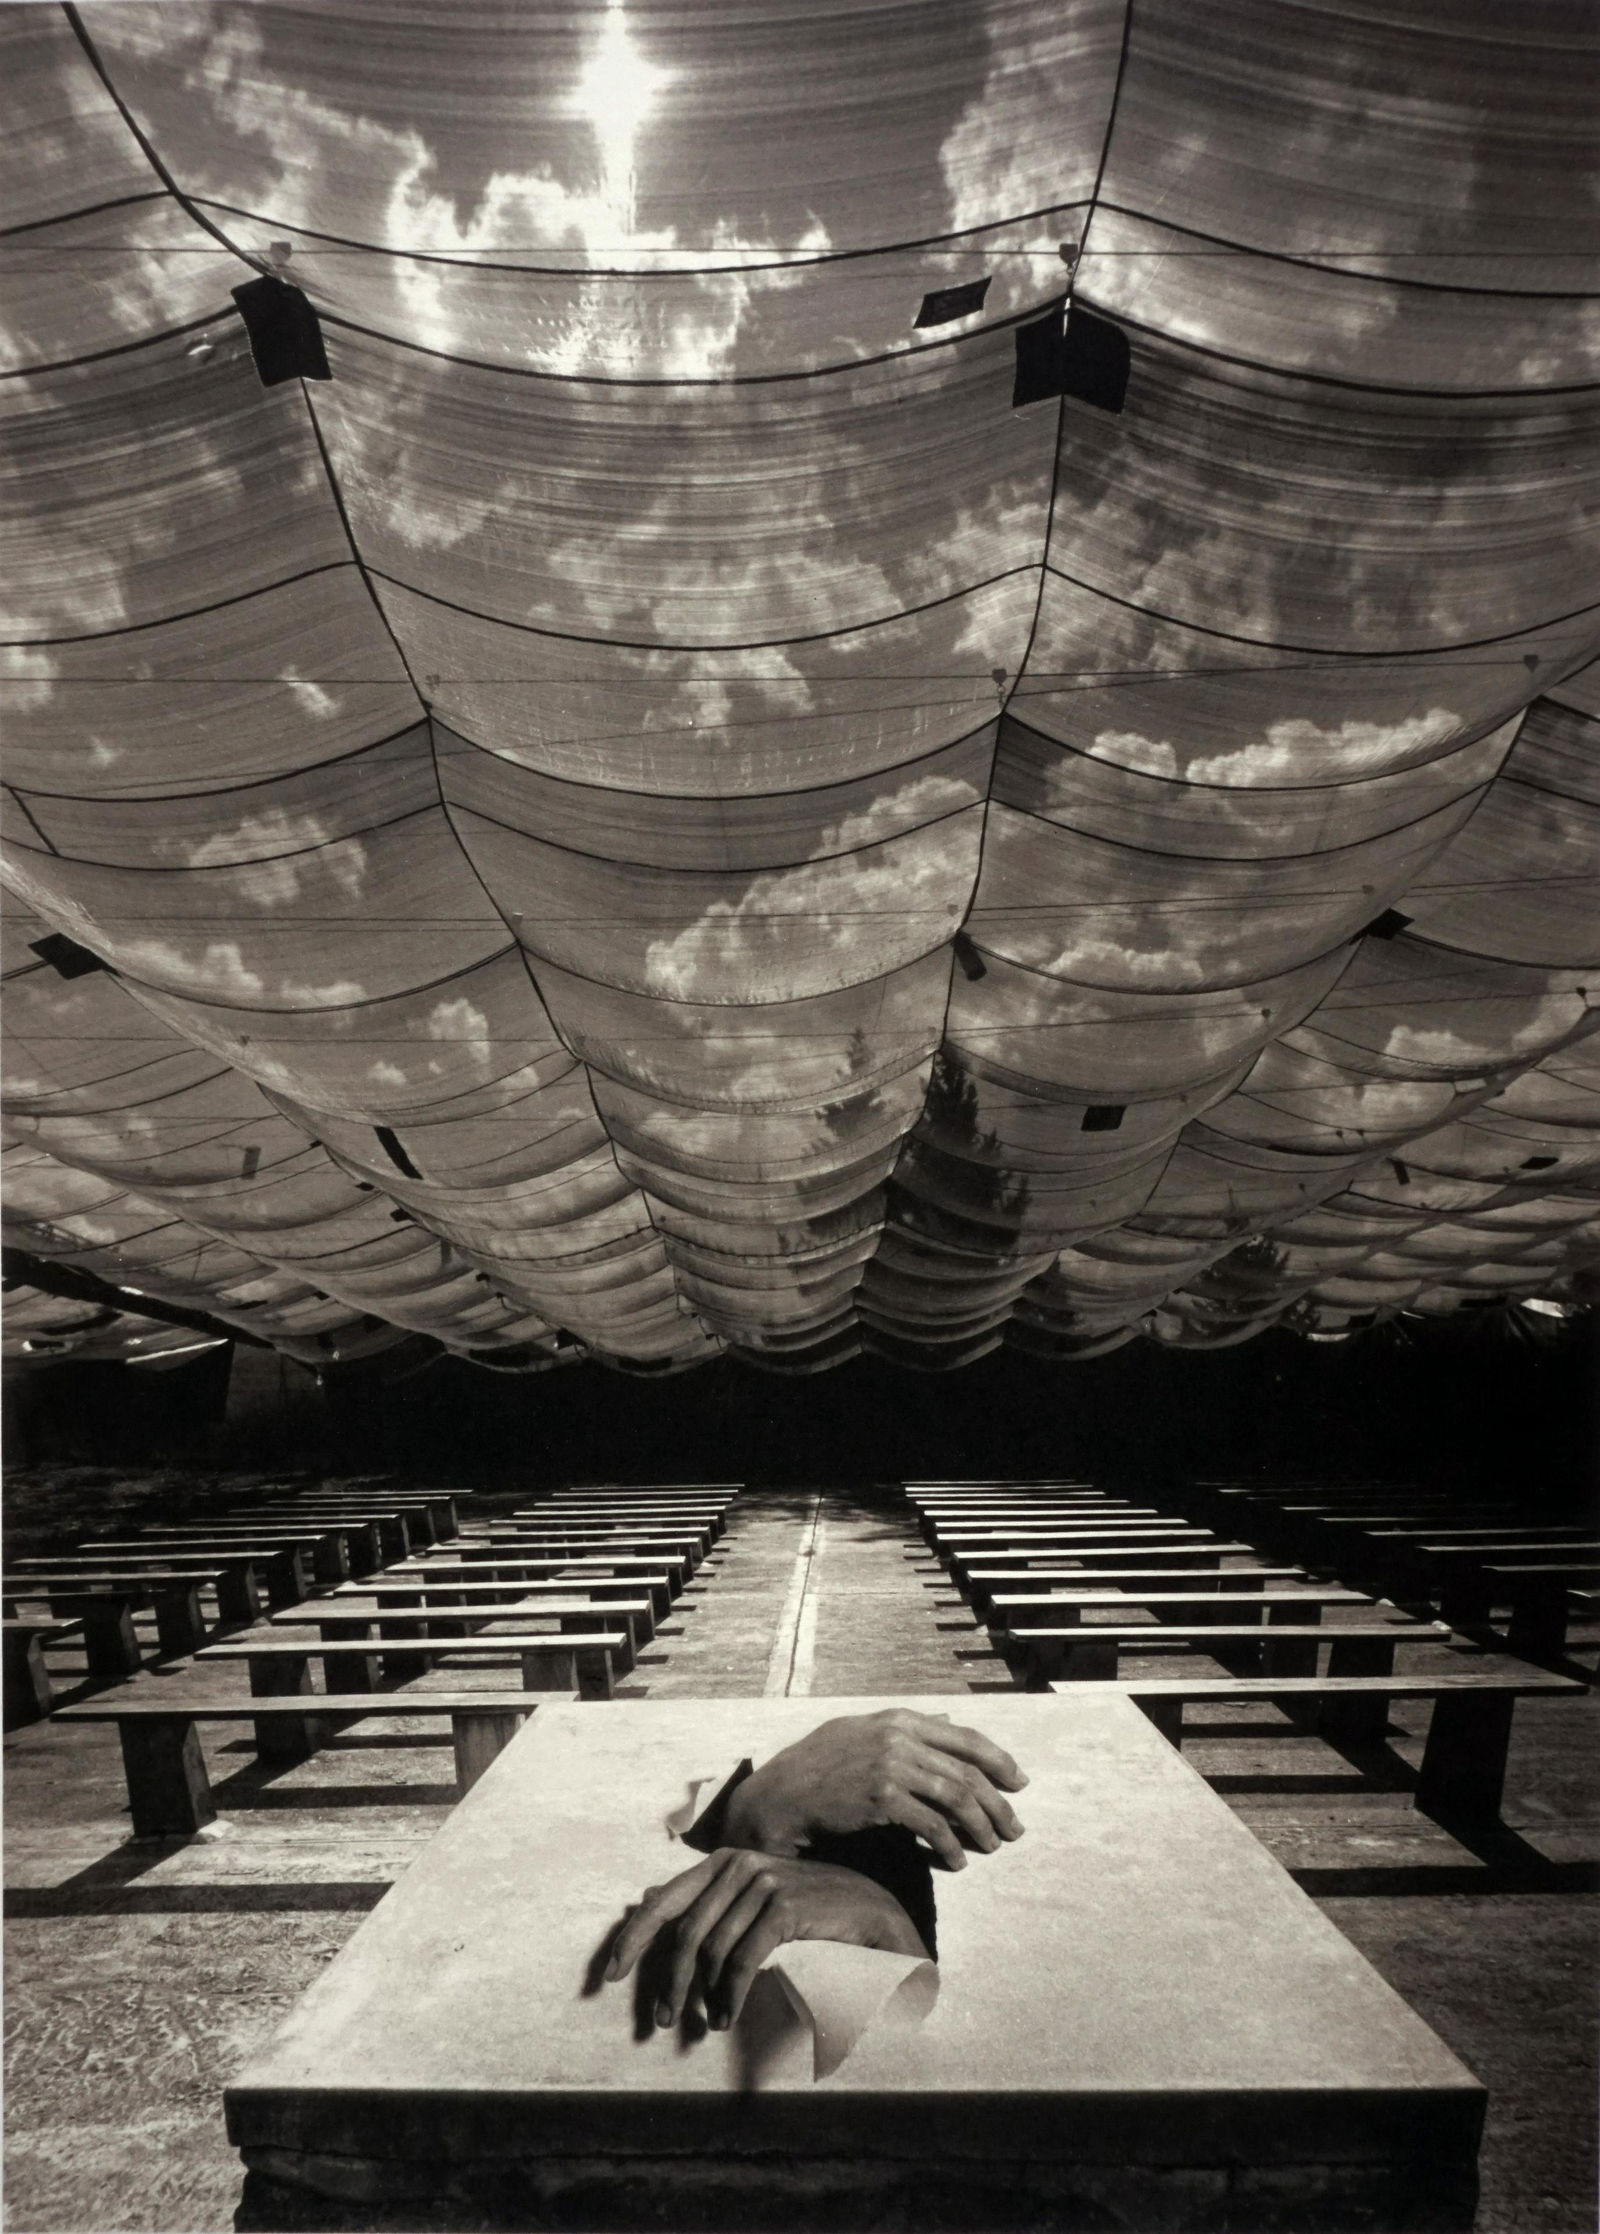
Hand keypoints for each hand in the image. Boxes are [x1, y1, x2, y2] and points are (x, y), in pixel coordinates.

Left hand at [604, 1847, 927, 2030]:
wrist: (872, 1914)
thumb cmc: (810, 1911)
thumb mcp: (754, 1899)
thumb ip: (707, 1899)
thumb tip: (644, 1899)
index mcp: (724, 1861)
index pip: (663, 1900)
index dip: (633, 1938)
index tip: (611, 1975)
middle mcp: (739, 1864)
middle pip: (683, 1931)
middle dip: (667, 1981)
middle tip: (662, 2020)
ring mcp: (763, 1882)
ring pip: (710, 1951)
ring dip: (702, 1997)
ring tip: (705, 2024)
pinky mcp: (784, 1906)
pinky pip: (741, 1960)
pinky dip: (729, 1996)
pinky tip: (728, 2018)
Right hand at [721, 1709, 1026, 1870]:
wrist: (781, 1795)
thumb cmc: (821, 1767)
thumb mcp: (863, 1733)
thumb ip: (906, 1729)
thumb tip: (946, 1720)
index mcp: (899, 1718)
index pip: (965, 1736)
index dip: (999, 1760)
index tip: (1019, 1783)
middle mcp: (898, 1736)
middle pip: (967, 1771)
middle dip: (997, 1803)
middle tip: (1015, 1830)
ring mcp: (890, 1764)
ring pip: (956, 1798)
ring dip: (981, 1827)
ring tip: (992, 1848)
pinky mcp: (881, 1797)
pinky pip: (931, 1825)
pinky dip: (950, 1847)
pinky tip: (955, 1863)